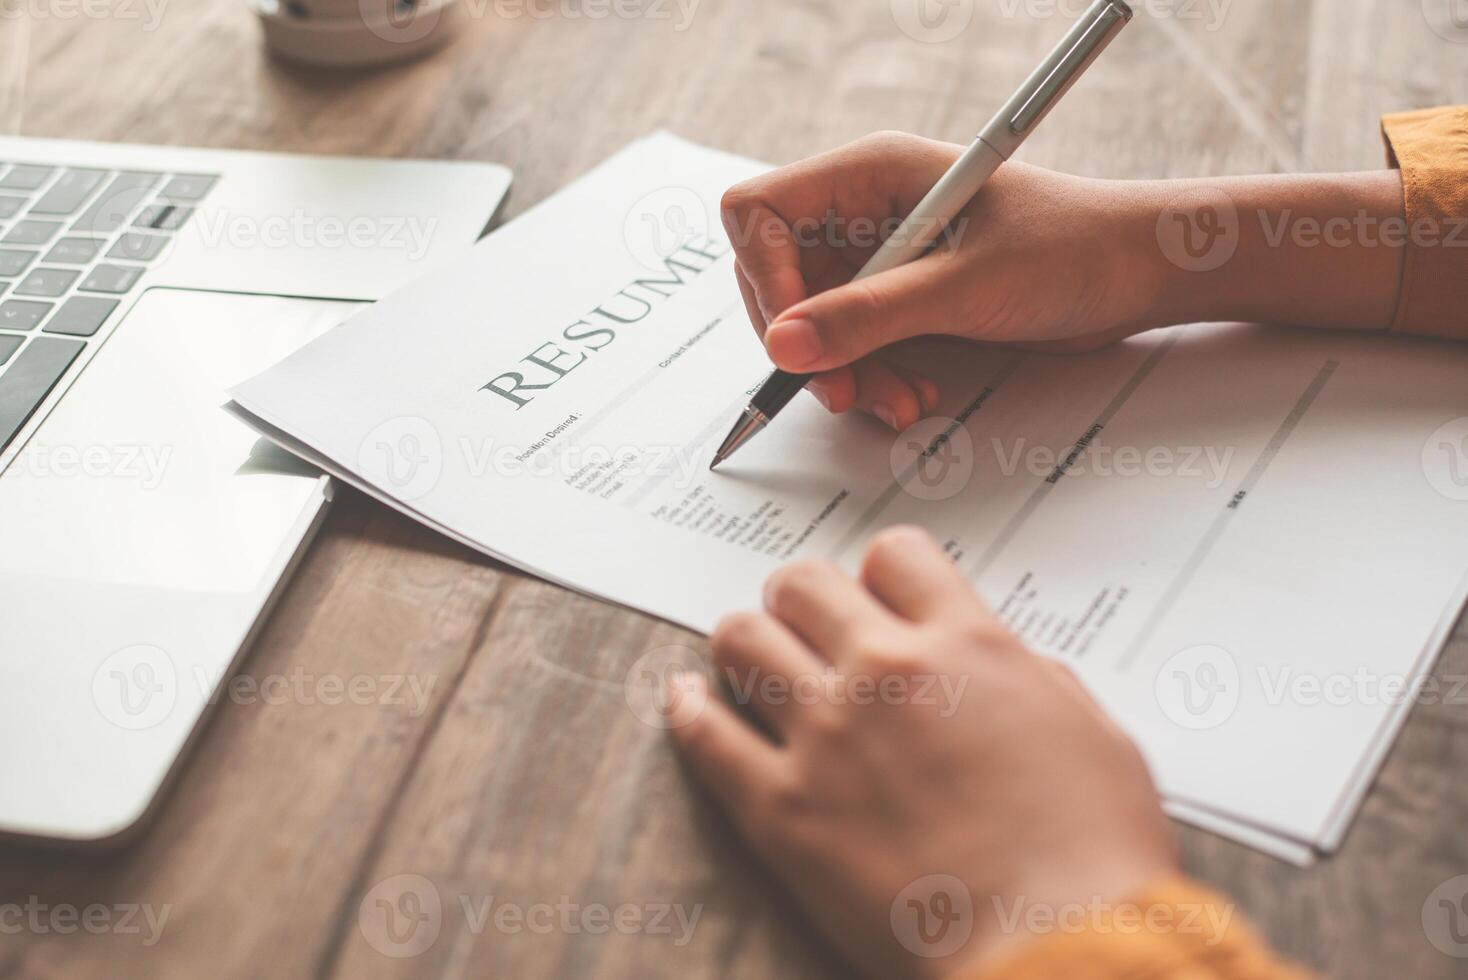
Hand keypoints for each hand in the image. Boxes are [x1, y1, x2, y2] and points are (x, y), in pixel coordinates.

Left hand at [669, 526, 1177, 979]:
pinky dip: (689, 708)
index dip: (884, 572)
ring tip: (752, 659)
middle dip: (803, 597)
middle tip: (807, 624)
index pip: (895, 555)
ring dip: (747, 641)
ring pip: (743, 639)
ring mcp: (825, 736)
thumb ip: (1034, 681)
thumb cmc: (1092, 858)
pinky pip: (705, 734)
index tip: (878, 595)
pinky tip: (689, 699)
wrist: (1057, 950)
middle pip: (804, 584)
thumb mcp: (1096, 738)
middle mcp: (885, 672)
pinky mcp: (780, 808)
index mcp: (966, 646)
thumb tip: (1002, 666)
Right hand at [720, 132, 1169, 430]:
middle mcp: (865, 212)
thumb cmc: (1073, 248)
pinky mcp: (902, 300)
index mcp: (871, 174)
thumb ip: (872, 315)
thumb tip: (787, 344)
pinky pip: (854, 346)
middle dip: (808, 343)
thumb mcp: (966, 285)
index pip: (760, 213)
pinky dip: (873, 379)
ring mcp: (881, 258)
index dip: (765, 277)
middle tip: (842, 388)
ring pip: (813, 325)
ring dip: (845, 374)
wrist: (1137, 276)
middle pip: (778, 280)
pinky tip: (913, 394)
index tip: (796, 336)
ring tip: (897, 401)